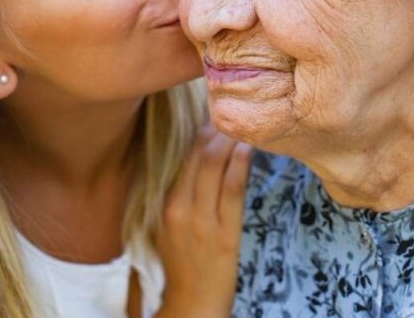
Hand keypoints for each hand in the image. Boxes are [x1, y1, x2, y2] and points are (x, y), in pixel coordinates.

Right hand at [155, 125, 251, 316]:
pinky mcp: (224, 233)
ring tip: (243, 126)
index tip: (215, 118)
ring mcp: (201, 220)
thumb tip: (197, 162)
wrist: (192, 302)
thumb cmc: (183, 263)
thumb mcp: (170, 226)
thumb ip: (179, 195)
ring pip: (214, 167)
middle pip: (198, 157)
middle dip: (216, 131)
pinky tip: (248, 148)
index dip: (199, 134)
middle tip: (233, 115)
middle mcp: (179, 208)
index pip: (183, 158)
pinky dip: (240, 164)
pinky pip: (232, 189)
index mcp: (164, 204)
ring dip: (229, 141)